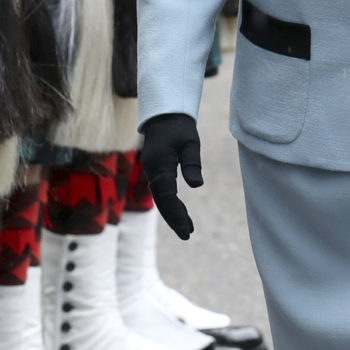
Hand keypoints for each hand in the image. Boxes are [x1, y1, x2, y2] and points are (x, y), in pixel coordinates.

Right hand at [140, 112, 201, 240]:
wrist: (164, 113)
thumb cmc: (179, 125)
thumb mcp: (190, 141)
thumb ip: (192, 162)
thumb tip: (197, 185)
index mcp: (160, 164)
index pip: (167, 194)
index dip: (176, 212)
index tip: (186, 227)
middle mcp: (153, 170)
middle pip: (162, 201)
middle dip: (174, 219)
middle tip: (187, 235)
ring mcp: (153, 171)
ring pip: (161, 198)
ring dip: (173, 214)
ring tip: (188, 230)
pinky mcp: (156, 170)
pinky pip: (162, 192)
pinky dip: (172, 204)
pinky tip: (182, 214)